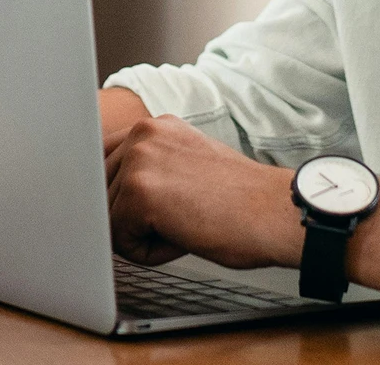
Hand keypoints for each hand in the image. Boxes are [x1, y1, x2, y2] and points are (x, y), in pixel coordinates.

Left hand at [104, 115, 300, 268]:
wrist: (275, 213)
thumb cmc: (241, 202)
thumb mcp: (187, 165)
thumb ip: (150, 166)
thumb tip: (111, 191)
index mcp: (154, 127)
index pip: (105, 161)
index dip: (121, 195)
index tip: (142, 208)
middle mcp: (142, 134)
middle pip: (104, 192)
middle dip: (134, 217)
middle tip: (181, 218)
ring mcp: (138, 159)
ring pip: (109, 217)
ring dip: (142, 234)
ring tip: (185, 224)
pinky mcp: (139, 192)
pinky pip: (121, 241)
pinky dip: (150, 253)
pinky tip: (183, 237)